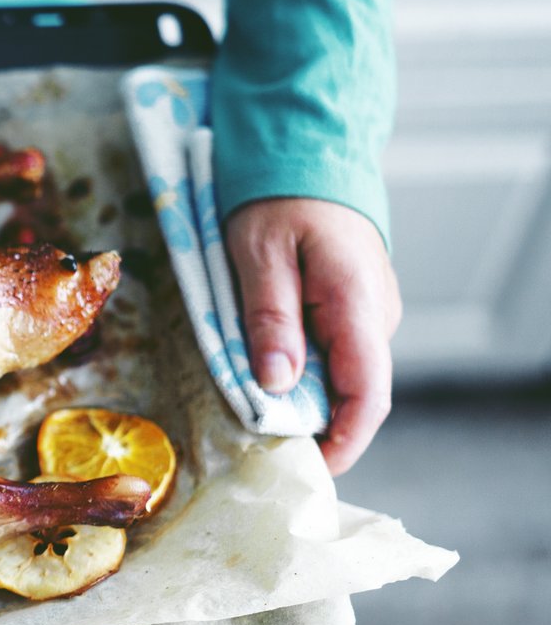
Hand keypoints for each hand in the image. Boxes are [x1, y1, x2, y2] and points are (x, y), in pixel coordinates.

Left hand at [225, 198, 401, 475]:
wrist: (303, 154)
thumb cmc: (277, 198)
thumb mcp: (257, 254)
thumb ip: (269, 318)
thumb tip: (276, 383)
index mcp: (357, 303)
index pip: (368, 393)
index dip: (346, 440)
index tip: (313, 470)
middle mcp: (373, 315)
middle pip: (352, 391)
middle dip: (312, 425)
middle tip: (259, 447)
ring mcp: (364, 312)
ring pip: (338, 374)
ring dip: (301, 397)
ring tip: (251, 413)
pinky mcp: (349, 308)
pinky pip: (329, 353)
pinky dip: (299, 372)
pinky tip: (263, 375)